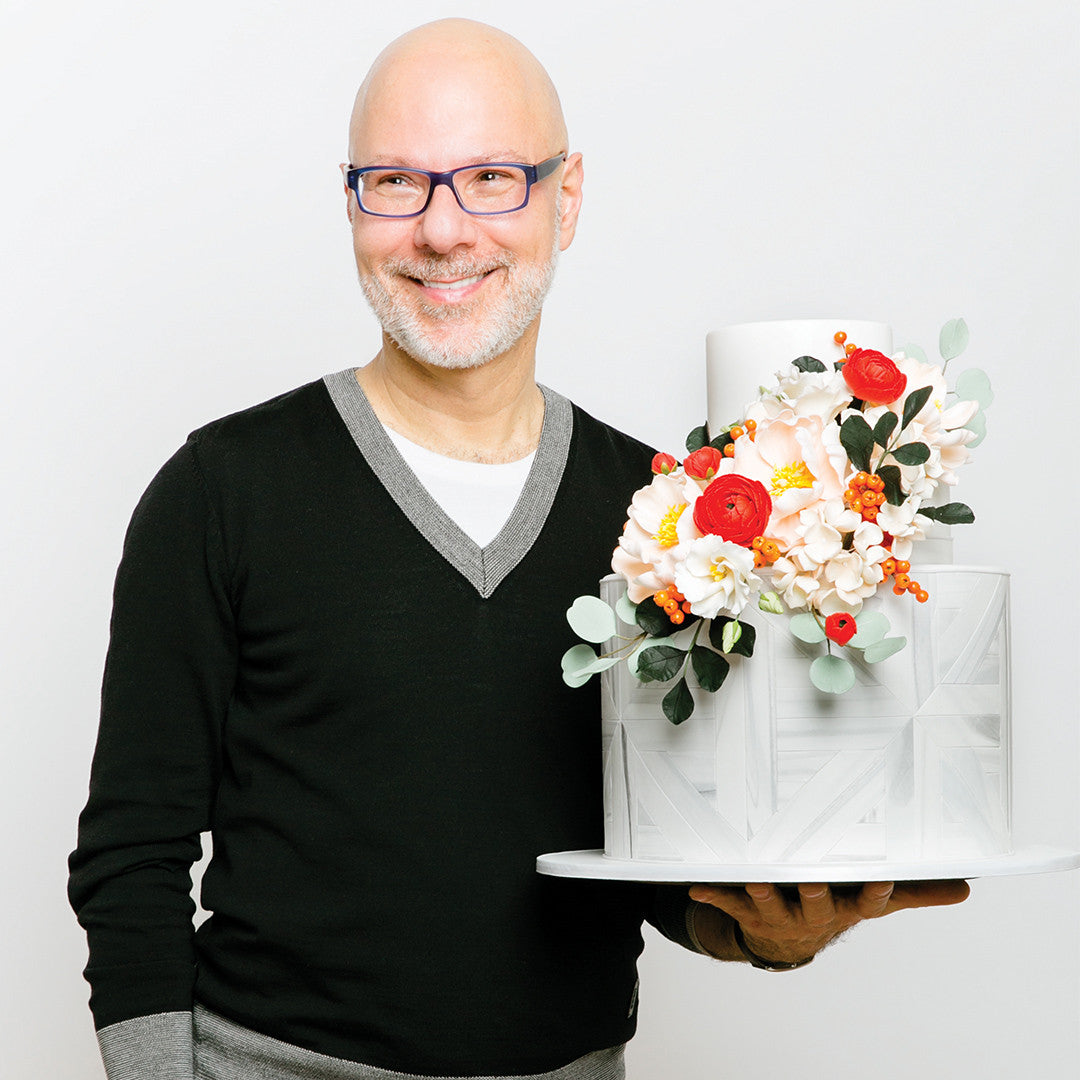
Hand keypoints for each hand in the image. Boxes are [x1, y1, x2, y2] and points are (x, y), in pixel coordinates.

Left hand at [687, 880, 969, 964]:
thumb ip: (916, 892)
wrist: (790, 940)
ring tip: (754, 879)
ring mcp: (780, 913)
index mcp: (847, 906)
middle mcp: (814, 912)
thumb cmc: (836, 905)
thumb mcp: (874, 900)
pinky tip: (697, 887)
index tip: (882, 878)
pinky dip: (714, 894)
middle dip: (815, 892)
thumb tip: (966, 887)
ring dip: (763, 892)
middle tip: (812, 880)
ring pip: (772, 903)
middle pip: (817, 903)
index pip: (866, 901)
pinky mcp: (749, 910)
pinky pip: (730, 902)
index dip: (873, 892)